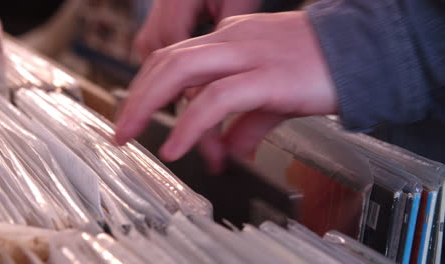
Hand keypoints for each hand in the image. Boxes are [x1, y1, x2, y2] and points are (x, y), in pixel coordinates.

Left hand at [116, 11, 337, 170]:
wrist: (361, 52)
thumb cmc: (317, 67)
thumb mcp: (271, 96)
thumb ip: (245, 123)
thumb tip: (229, 151)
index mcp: (230, 39)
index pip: (176, 57)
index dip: (148, 86)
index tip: (135, 113)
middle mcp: (232, 40)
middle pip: (167, 60)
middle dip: (135, 96)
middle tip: (120, 128)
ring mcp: (248, 55)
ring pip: (181, 71)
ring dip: (147, 105)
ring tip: (130, 134)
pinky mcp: (266, 76)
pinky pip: (217, 99)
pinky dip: (190, 124)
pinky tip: (177, 146)